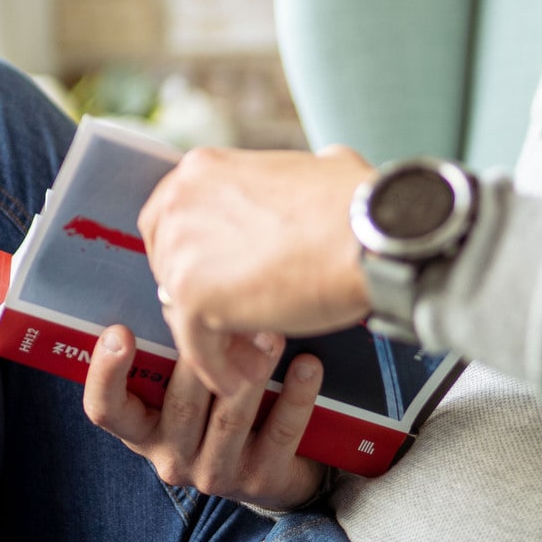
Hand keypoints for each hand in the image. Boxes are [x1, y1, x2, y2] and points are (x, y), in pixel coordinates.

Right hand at [82, 324, 328, 510]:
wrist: (273, 470)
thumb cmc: (218, 411)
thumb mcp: (186, 388)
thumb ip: (174, 350)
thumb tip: (177, 278)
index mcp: (143, 430)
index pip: (106, 409)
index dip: (106, 374)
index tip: (120, 332)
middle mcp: (172, 457)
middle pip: (180, 405)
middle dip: (203, 357)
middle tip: (224, 314)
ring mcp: (217, 474)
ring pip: (230, 418)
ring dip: (255, 371)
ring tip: (273, 333)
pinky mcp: (263, 480)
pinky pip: (280, 433)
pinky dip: (295, 396)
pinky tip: (308, 365)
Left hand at [139, 144, 372, 401]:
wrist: (369, 238)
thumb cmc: (355, 206)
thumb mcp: (318, 165)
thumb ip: (294, 177)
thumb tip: (318, 172)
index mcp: (202, 170)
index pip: (172, 223)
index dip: (199, 259)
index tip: (223, 281)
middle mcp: (180, 203)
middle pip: (171, 268)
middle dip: (204, 299)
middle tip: (241, 323)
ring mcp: (181, 251)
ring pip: (183, 312)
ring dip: (216, 338)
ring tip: (252, 356)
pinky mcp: (194, 297)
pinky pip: (196, 348)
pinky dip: (218, 369)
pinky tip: (242, 377)